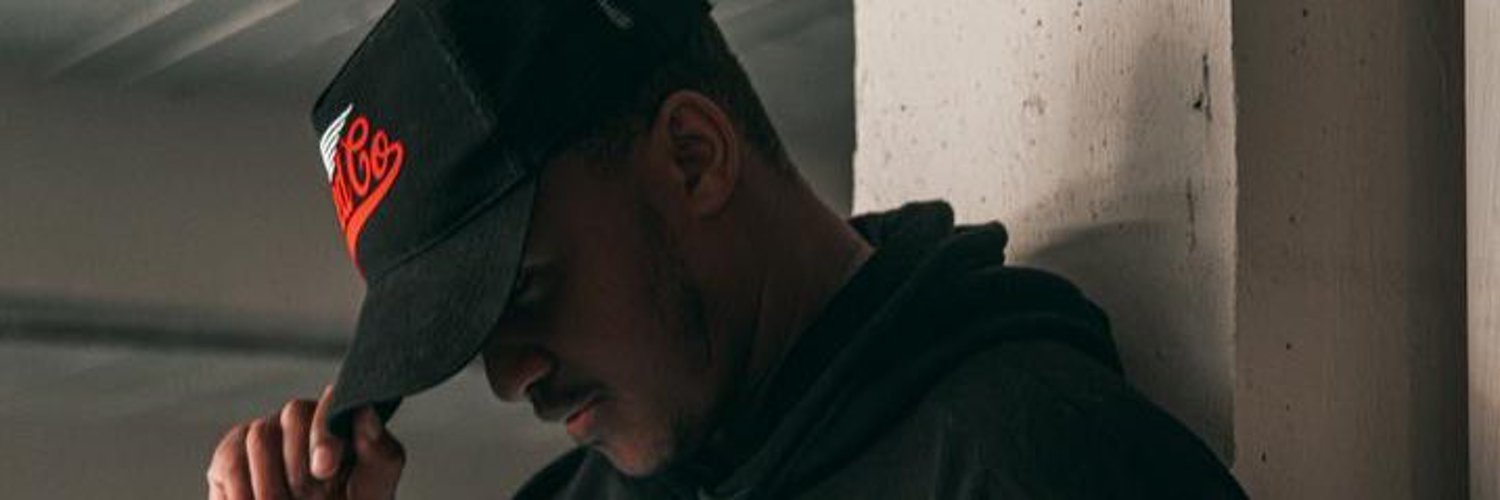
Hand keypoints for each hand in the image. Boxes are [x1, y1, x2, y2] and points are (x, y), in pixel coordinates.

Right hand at [207, 386, 405, 498]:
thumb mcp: (374, 490)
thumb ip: (379, 454)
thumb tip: (365, 412)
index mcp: (341, 420)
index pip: (332, 403)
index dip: (325, 434)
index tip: (325, 469)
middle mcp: (301, 418)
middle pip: (294, 414)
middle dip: (302, 466)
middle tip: (311, 498)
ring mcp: (263, 433)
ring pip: (260, 437)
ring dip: (275, 485)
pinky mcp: (231, 456)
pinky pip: (232, 464)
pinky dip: (246, 495)